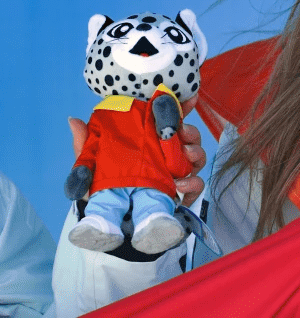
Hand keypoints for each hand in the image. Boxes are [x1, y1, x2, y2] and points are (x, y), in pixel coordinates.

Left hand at [69, 94, 206, 207]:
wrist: (113, 229)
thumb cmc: (103, 194)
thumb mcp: (92, 169)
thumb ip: (85, 146)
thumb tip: (73, 120)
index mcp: (149, 145)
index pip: (167, 122)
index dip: (180, 109)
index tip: (188, 99)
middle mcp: (166, 156)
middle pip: (188, 137)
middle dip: (191, 131)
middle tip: (183, 132)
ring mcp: (177, 175)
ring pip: (197, 157)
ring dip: (195, 153)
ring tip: (186, 155)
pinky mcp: (182, 195)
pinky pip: (197, 185)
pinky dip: (193, 183)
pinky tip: (180, 184)